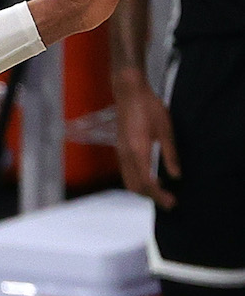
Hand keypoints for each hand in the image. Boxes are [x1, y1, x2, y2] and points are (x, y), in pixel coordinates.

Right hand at [114, 74, 178, 208]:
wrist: (128, 93)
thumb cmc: (149, 108)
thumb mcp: (166, 131)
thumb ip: (170, 155)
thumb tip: (176, 176)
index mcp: (138, 152)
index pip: (147, 183)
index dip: (159, 196)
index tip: (172, 202)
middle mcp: (125, 156)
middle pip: (135, 186)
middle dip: (151, 197)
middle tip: (169, 200)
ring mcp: (120, 152)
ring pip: (128, 180)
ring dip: (143, 190)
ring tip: (161, 192)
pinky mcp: (119, 149)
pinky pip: (126, 172)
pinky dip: (137, 180)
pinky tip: (149, 177)